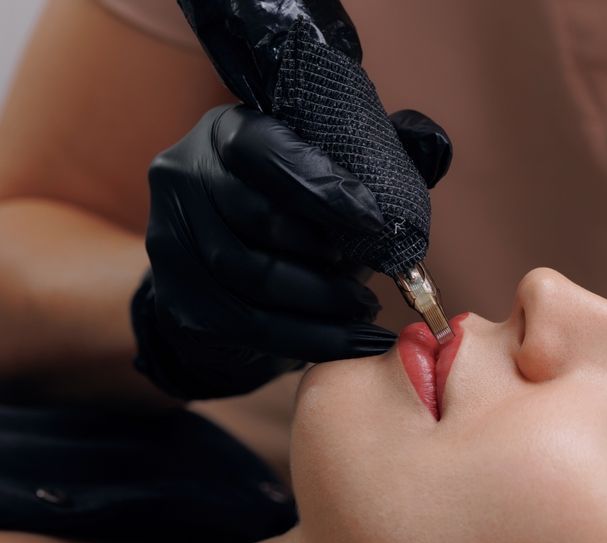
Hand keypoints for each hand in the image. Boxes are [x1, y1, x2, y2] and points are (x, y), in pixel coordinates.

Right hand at [132, 104, 451, 399]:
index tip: (378, 222)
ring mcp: (171, 241)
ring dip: (325, 302)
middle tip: (379, 278)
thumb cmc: (292, 214)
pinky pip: (252, 327)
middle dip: (330, 255)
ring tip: (367, 311)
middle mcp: (185, 177)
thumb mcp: (325, 174)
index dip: (325, 188)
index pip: (269, 152)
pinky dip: (313, 339)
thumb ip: (370, 154)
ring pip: (256, 279)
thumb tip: (430, 146)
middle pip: (262, 221)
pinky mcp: (179, 301)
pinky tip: (354, 341)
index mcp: (227, 132)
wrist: (224, 277)